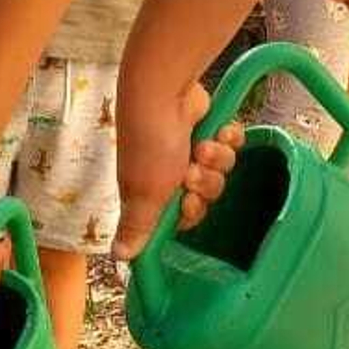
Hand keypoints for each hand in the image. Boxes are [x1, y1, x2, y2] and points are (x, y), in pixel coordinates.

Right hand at [111, 74, 241, 260]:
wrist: (164, 92)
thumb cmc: (150, 143)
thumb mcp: (143, 194)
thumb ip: (137, 228)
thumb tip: (118, 257)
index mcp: (152, 193)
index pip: (182, 219)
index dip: (191, 213)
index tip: (187, 203)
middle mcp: (170, 173)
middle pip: (205, 196)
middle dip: (205, 184)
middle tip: (194, 169)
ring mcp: (190, 151)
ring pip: (221, 172)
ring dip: (216, 160)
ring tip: (203, 146)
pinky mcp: (207, 129)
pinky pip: (230, 147)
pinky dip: (227, 139)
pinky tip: (219, 130)